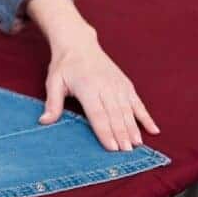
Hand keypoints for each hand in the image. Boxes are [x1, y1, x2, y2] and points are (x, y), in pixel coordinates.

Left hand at [26, 0, 159, 150]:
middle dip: (121, 134)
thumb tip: (44, 121)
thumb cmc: (64, 65)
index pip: (97, 113)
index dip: (105, 131)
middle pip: (115, 114)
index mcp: (87, 87)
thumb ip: (52, 103)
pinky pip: (138, 102)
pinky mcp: (126, 84)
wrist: (79, 44)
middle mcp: (105, 86)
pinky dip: (146, 116)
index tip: (112, 147)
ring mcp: (118, 85)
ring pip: (128, 110)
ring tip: (137, 145)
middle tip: (127, 152)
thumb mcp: (53, 82)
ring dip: (133, 128)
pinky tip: (153, 129)